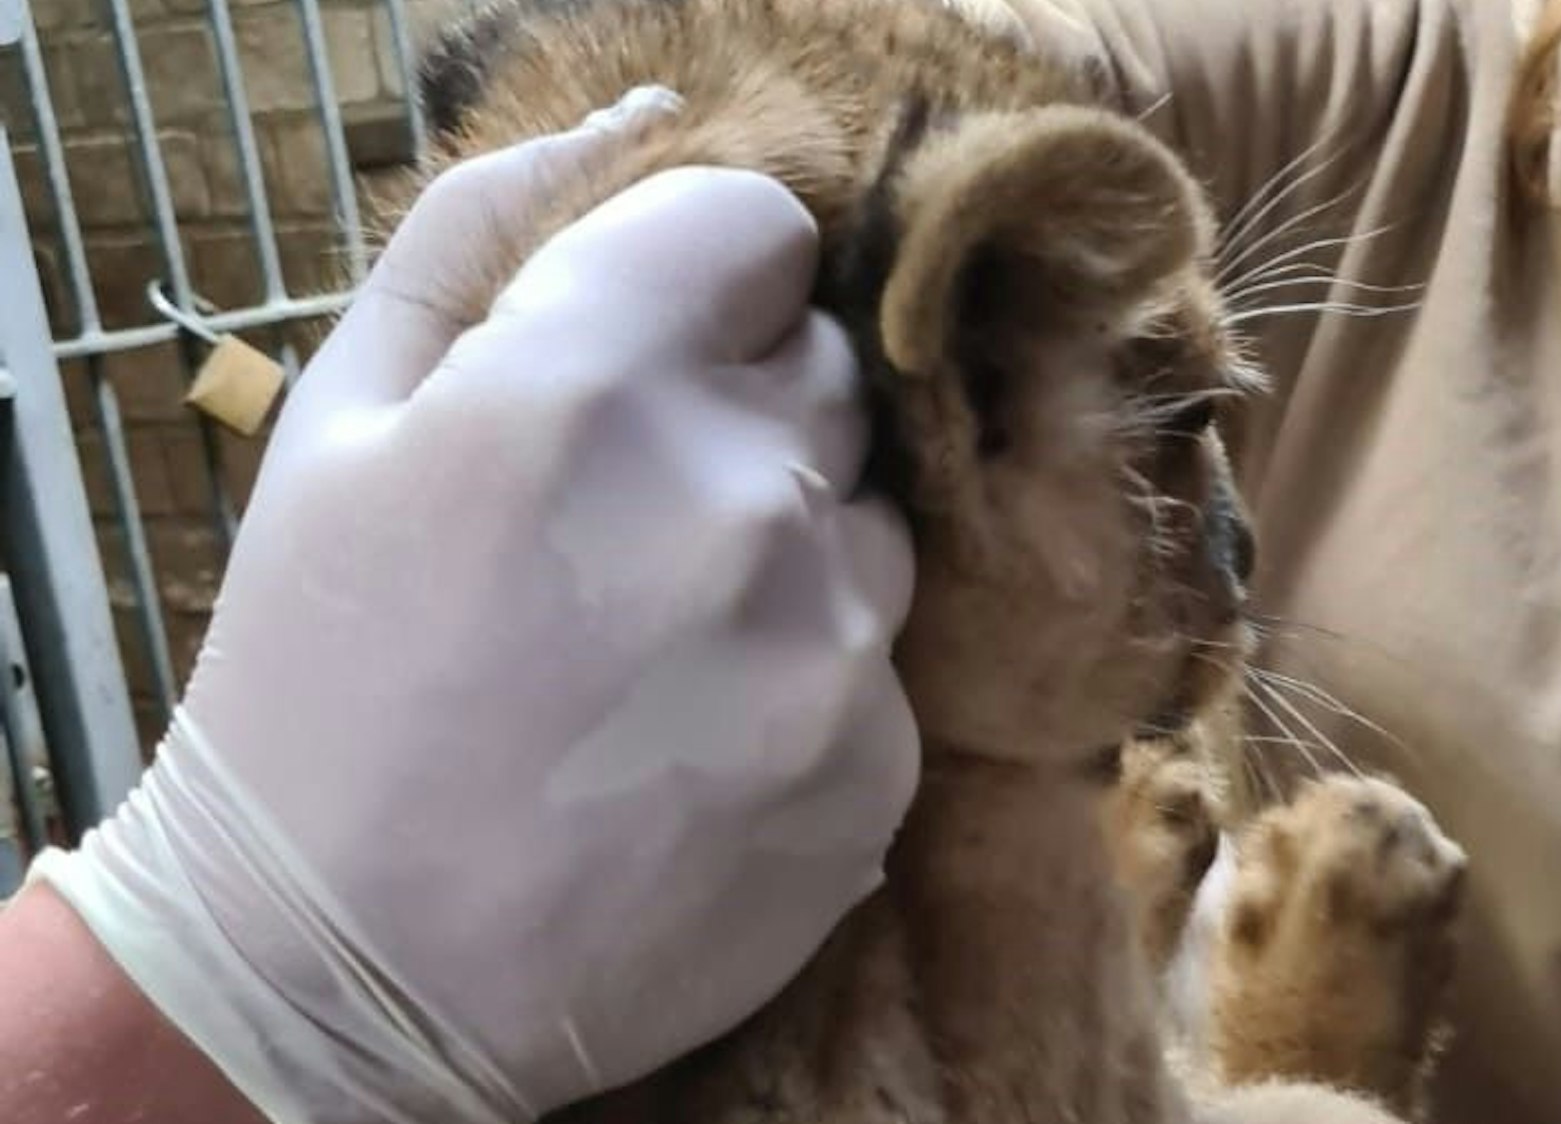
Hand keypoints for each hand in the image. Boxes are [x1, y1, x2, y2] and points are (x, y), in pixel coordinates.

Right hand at [26, 88, 918, 1123]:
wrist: (338, 966)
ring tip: (660, 651)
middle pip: (829, 376)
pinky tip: (695, 747)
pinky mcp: (875, 770)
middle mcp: (744, 496)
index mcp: (594, 380)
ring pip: (872, 524)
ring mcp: (828, 644)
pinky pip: (879, 668)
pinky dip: (809, 686)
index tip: (661, 350)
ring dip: (792, 555)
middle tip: (630, 527)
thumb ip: (488, 229)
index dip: (710, 282)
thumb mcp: (342, 418)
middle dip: (746, 416)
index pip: (766, 233)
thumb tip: (641, 112)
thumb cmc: (318, 678)